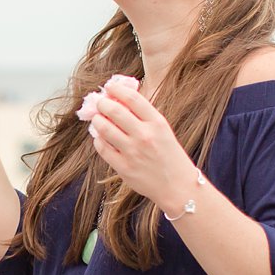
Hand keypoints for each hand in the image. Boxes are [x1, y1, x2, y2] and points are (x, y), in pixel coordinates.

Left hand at [86, 79, 200, 206]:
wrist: (177, 187)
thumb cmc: (170, 156)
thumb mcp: (163, 131)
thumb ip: (144, 116)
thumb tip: (120, 100)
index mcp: (157, 123)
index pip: (133, 98)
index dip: (117, 89)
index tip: (110, 87)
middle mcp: (144, 136)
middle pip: (115, 111)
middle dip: (102, 103)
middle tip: (100, 102)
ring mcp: (133, 152)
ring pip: (104, 129)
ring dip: (97, 120)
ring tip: (97, 118)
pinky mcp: (124, 168)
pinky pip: (103, 148)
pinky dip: (98, 140)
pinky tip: (100, 137)